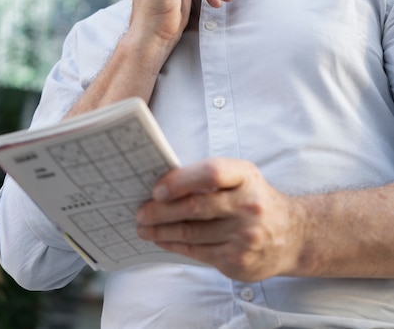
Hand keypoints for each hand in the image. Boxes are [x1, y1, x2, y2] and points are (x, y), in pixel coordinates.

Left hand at [136, 158, 304, 281]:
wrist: (292, 234)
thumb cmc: (255, 199)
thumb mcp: (241, 177)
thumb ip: (209, 177)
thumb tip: (164, 184)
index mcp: (246, 177)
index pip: (211, 173)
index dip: (181, 180)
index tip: (157, 189)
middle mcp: (248, 206)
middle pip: (196, 207)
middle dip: (161, 210)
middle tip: (141, 212)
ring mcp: (244, 236)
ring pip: (192, 233)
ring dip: (162, 231)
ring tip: (144, 227)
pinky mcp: (238, 261)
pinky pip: (198, 252)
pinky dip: (175, 246)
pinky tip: (163, 240)